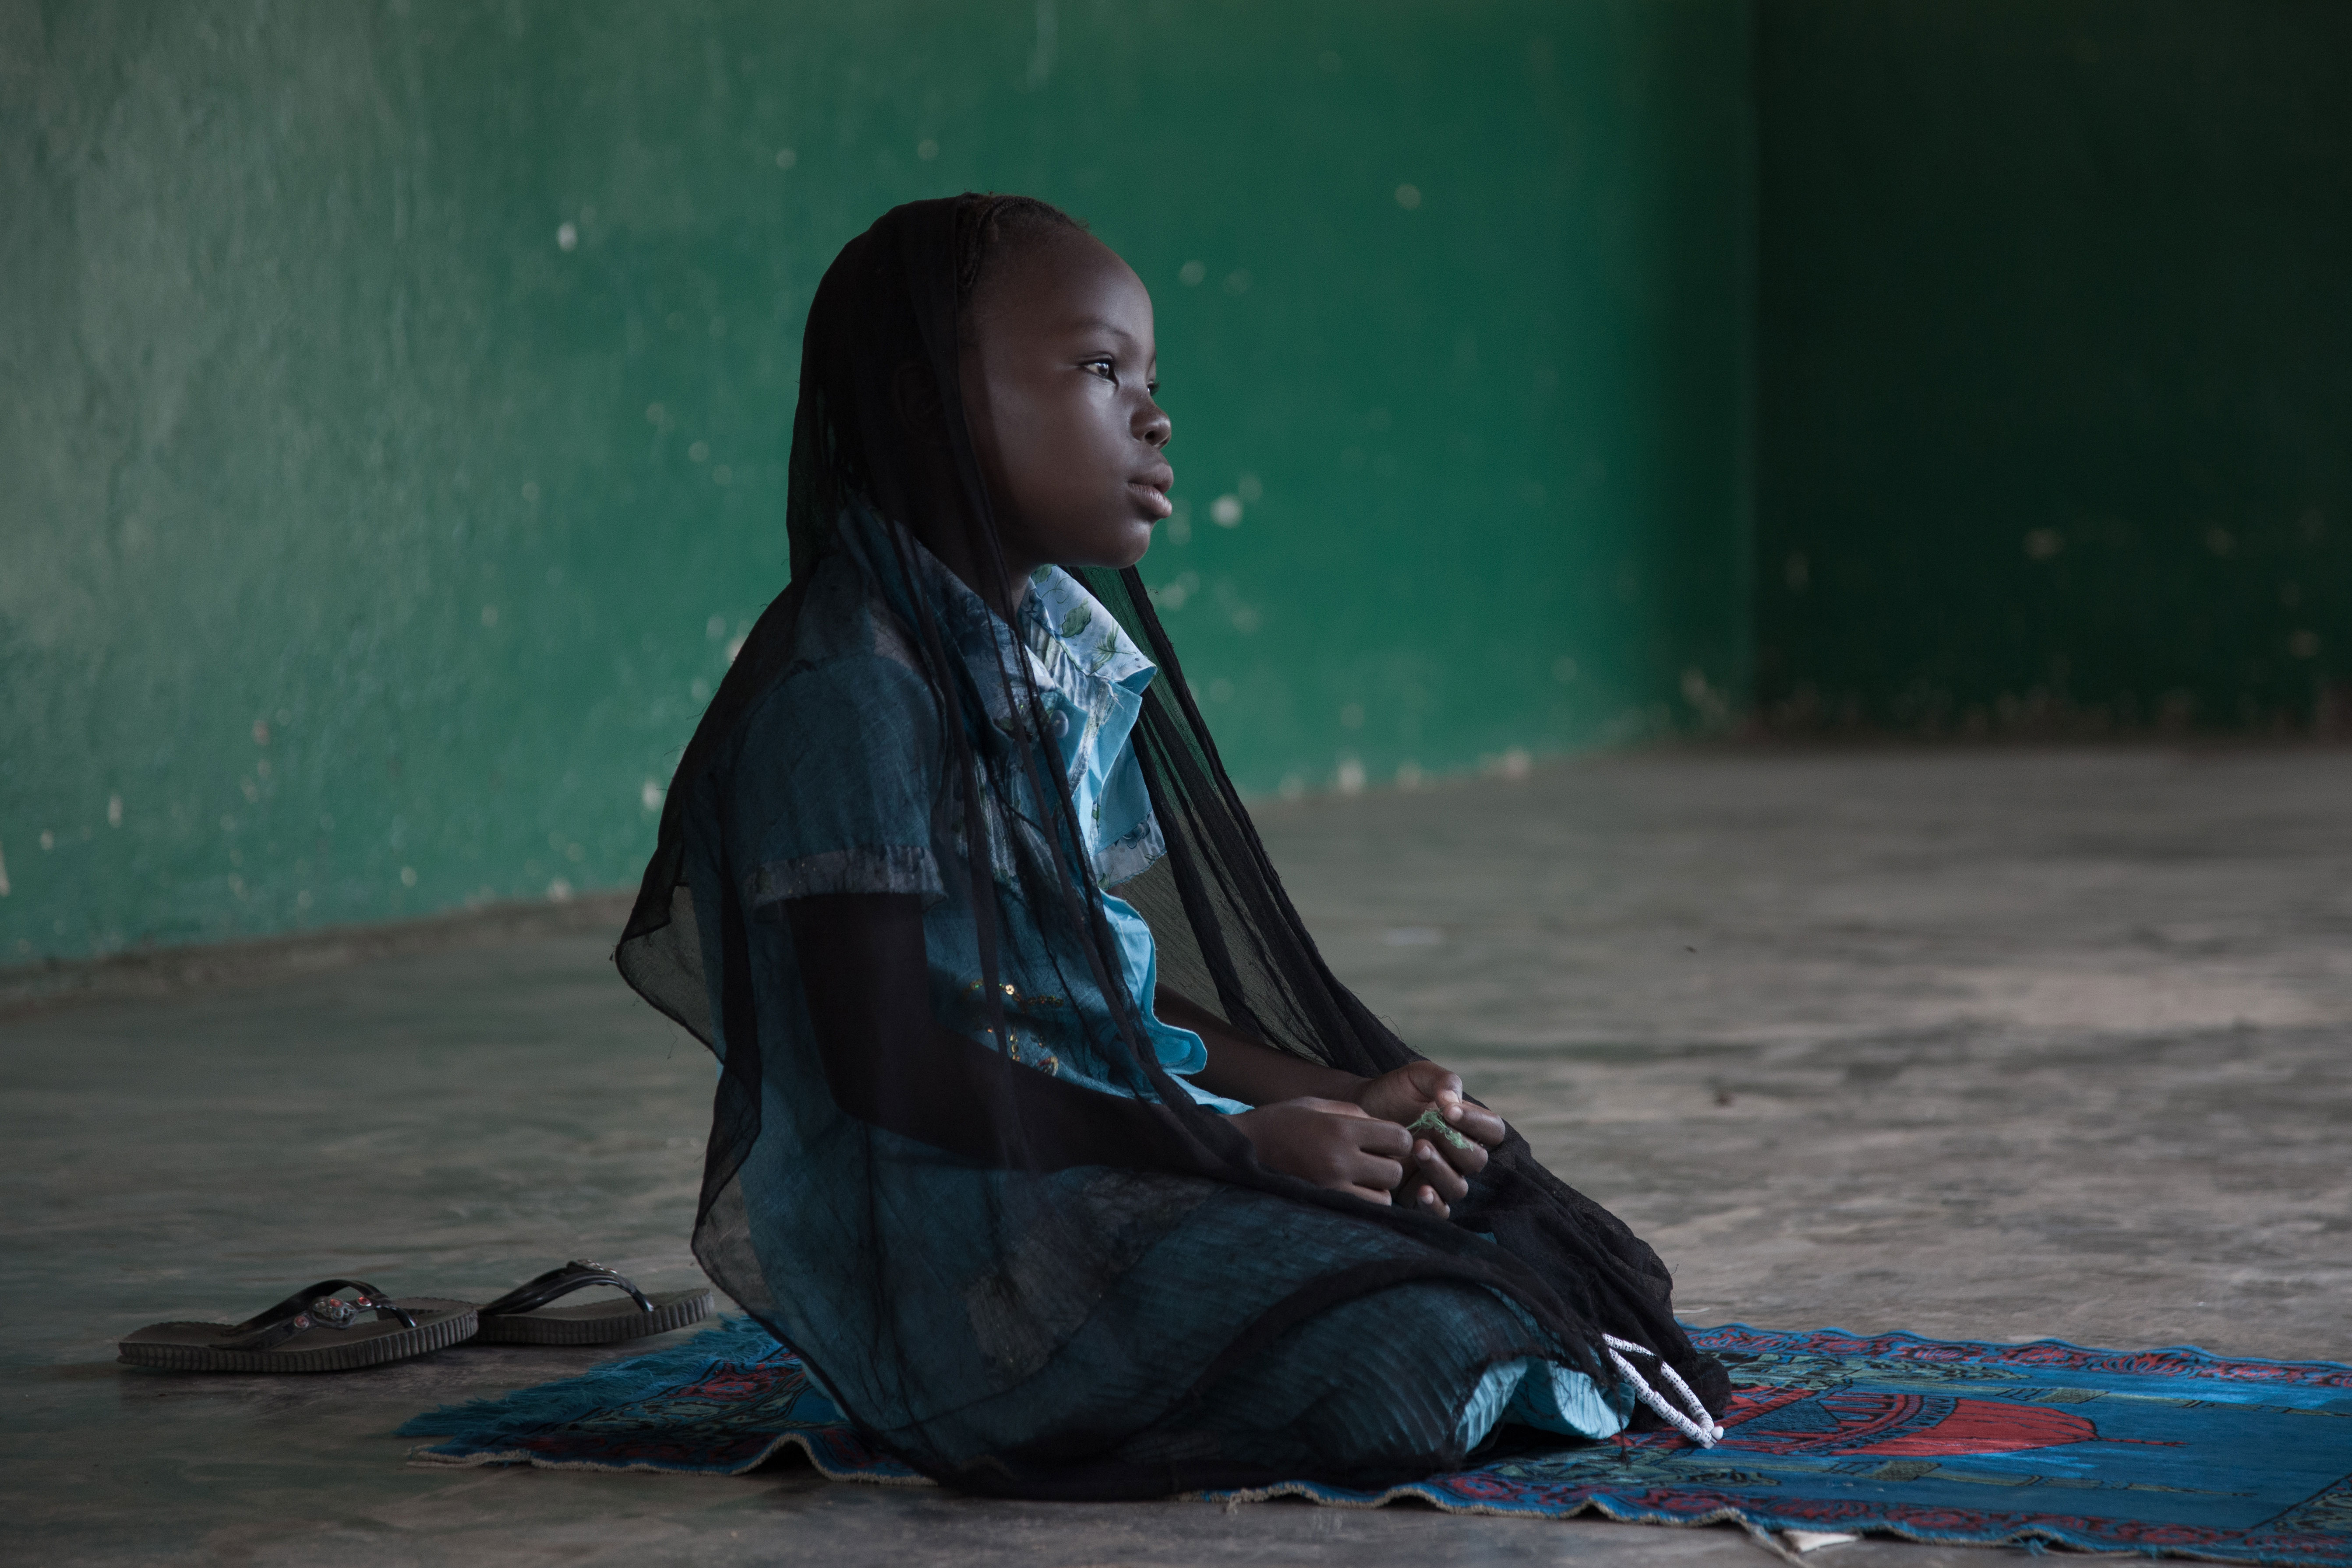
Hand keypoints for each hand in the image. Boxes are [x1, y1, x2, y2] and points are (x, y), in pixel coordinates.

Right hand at [1229, 1097, 1412, 1202]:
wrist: (1243, 1149)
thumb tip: (1388, 1128)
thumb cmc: (1282, 1123)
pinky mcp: (1324, 1207)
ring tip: (1357, 1179)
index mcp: (1341, 1128)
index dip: (1398, 1140)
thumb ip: (1354, 1113)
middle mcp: (1340, 1160)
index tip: (1385, 1141)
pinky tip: (1349, 1192)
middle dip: (1388, 1165)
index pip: (1400, 1139)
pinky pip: (1364, 1212)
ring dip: (1377, 1189)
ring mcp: (1332, 1188)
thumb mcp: (1317, 1105)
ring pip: (1384, 1198)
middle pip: (1395, 1171)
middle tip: (1371, 1161)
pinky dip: (1363, 1204)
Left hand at [1347, 1061, 1505, 1220]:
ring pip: (1458, 1187)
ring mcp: (1441, 1177)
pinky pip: (1440, 1212)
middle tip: (1428, 1132)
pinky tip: (1421, 1190)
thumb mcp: (1416, 1077)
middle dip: (1456, 1146)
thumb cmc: (1392, 1093)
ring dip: (1441, 1170)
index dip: (1477, 1123)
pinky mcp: (1419, 1196)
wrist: (1359, 1111)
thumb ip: (1442, 1080)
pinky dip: (1434, 1205)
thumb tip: (1453, 1101)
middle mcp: (1458, 1155)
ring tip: (1417, 1149)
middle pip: (1477, 1160)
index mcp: (1465, 1126)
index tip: (1449, 1111)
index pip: (1493, 1131)